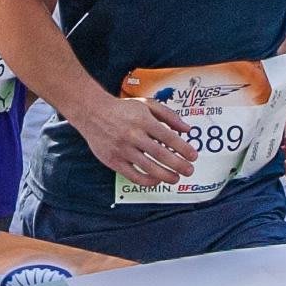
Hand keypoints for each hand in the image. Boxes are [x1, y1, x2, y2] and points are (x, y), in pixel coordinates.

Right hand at [82, 88, 197, 190]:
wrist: (92, 112)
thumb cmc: (123, 109)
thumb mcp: (146, 105)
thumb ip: (168, 115)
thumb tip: (187, 129)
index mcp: (143, 120)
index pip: (168, 137)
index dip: (183, 148)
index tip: (193, 156)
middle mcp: (133, 135)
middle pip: (160, 154)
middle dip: (178, 164)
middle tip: (189, 170)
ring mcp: (122, 149)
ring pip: (148, 167)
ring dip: (165, 175)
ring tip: (176, 178)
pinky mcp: (113, 160)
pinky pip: (133, 175)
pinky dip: (147, 180)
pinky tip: (157, 180)